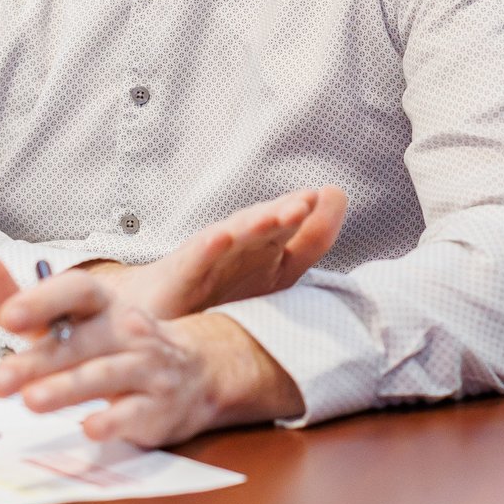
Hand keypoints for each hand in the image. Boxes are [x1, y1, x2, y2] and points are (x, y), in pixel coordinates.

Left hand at [0, 265, 302, 446]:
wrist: (195, 372)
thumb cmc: (114, 344)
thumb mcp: (73, 321)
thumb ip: (26, 301)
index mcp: (103, 304)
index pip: (76, 291)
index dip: (42, 300)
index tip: (8, 315)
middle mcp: (126, 331)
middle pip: (79, 343)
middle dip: (37, 362)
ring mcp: (145, 368)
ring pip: (104, 376)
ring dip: (68, 388)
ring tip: (32, 401)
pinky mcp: (156, 408)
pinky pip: (134, 413)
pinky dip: (113, 420)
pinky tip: (90, 427)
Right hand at [97, 188, 349, 319]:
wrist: (164, 312)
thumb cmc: (224, 289)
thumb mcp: (280, 271)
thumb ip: (312, 239)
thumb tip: (339, 191)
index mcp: (265, 247)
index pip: (289, 229)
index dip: (306, 216)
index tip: (323, 197)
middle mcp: (239, 246)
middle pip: (262, 228)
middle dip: (282, 214)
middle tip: (304, 204)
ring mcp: (209, 259)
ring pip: (232, 238)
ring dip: (252, 225)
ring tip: (272, 218)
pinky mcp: (182, 277)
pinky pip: (195, 261)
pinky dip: (207, 248)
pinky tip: (220, 237)